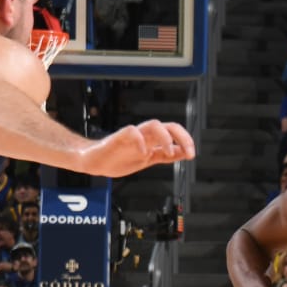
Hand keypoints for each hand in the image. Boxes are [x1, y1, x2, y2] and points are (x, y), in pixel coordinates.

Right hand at [74, 120, 195, 176]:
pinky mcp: (119, 138)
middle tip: (188, 150)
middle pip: (167, 125)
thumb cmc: (118, 159)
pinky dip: (140, 141)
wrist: (95, 162)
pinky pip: (131, 132)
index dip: (185, 141)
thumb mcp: (148, 160)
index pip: (173, 133)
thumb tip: (183, 154)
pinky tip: (143, 153)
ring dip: (165, 137)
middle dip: (181, 136)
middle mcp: (144, 135)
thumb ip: (164, 156)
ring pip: (153, 125)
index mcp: (151, 141)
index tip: (191, 154)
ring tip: (168, 151)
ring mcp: (132, 136)